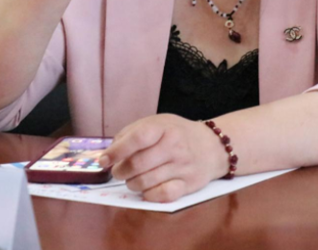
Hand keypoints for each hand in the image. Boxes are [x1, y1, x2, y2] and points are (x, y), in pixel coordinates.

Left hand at [100, 114, 230, 202]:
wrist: (213, 146)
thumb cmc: (177, 133)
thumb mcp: (157, 123)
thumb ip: (132, 133)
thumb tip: (109, 153)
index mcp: (164, 128)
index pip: (137, 139)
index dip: (116, 151)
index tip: (104, 160)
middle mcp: (175, 147)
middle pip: (138, 164)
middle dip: (121, 171)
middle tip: (119, 172)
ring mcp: (182, 167)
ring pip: (146, 182)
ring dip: (131, 184)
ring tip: (131, 180)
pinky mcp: (188, 185)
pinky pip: (162, 195)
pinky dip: (148, 195)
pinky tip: (146, 190)